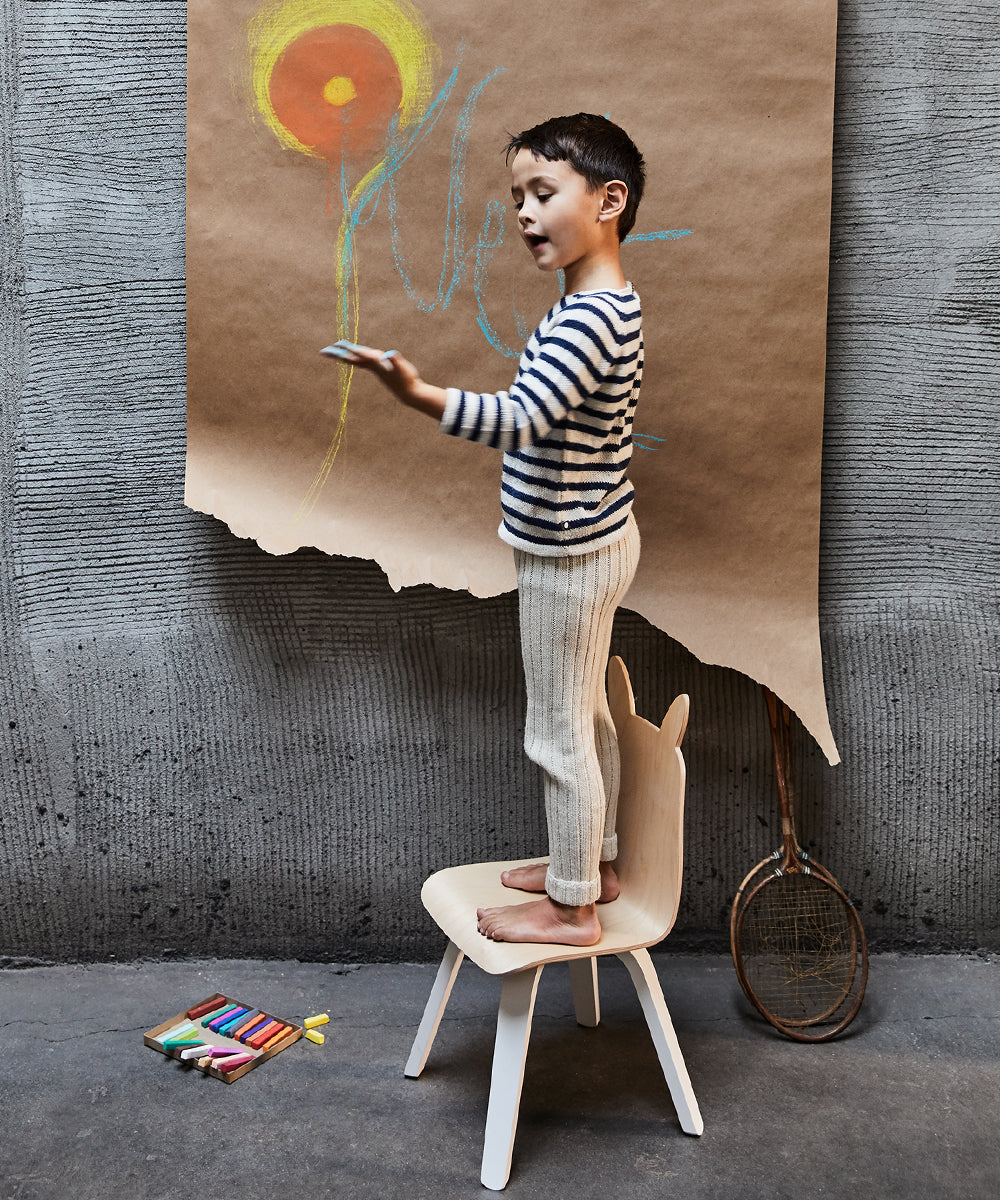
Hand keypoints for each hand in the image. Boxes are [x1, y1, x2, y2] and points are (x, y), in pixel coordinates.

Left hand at [320, 340, 444, 418]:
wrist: (410, 393)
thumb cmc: (407, 380)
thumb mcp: (402, 368)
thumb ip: (396, 360)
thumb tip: (389, 354)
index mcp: (375, 363)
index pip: (357, 354)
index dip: (346, 349)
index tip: (334, 345)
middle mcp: (372, 366)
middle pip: (351, 359)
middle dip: (338, 354)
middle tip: (323, 351)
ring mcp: (375, 369)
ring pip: (356, 360)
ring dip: (345, 355)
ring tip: (336, 350)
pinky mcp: (380, 370)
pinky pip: (363, 362)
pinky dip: (357, 358)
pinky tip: (356, 356)